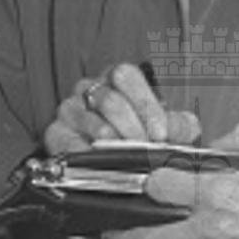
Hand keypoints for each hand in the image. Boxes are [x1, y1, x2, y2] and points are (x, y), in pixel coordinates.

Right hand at [43, 63, 200, 156]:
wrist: (108, 163)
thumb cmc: (136, 139)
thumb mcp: (163, 129)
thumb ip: (179, 125)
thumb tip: (183, 126)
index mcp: (116, 81)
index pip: (125, 75)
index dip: (145, 103)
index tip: (161, 133)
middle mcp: (90, 89)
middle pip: (109, 99)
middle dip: (132, 129)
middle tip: (146, 149)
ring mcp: (70, 109)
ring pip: (91, 120)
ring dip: (113, 142)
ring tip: (126, 157)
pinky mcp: (55, 132)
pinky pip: (67, 141)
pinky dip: (86, 154)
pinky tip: (99, 163)